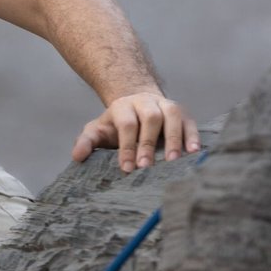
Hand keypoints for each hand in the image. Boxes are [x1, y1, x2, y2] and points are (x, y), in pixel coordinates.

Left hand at [72, 90, 199, 171]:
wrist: (136, 104)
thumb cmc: (115, 124)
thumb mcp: (96, 130)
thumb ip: (87, 142)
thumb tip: (77, 156)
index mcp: (123, 107)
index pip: (126, 125)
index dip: (127, 146)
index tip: (127, 168)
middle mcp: (146, 102)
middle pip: (150, 119)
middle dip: (148, 143)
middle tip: (145, 167)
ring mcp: (166, 105)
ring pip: (172, 116)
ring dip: (174, 139)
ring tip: (172, 161)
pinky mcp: (183, 113)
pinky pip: (190, 122)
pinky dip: (193, 135)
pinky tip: (194, 151)